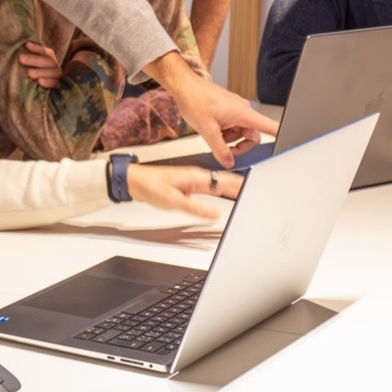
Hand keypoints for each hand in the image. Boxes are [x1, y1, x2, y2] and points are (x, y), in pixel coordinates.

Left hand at [19, 41, 62, 88]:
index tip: (26, 45)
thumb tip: (18, 51)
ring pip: (53, 72)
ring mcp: (58, 79)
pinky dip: (48, 82)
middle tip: (20, 58)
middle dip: (34, 59)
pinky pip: (56, 84)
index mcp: (51, 62)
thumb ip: (26, 61)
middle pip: (48, 61)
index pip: (47, 53)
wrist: (38, 103)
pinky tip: (40, 82)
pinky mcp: (58, 89)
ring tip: (29, 73)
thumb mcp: (29, 69)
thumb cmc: (29, 81)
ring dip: (40, 71)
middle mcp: (56, 69)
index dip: (37, 48)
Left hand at [121, 163, 243, 220]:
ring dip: (230, 189)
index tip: (255, 188)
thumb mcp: (174, 201)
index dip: (241, 185)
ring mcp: (192, 181)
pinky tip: (222, 197)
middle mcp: (196, 177)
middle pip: (223, 181)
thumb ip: (196, 208)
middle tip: (256, 192)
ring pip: (216, 185)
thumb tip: (215, 214)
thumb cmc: (150, 185)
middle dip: (240, 186)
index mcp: (196, 177)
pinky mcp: (187, 186)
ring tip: (245, 194)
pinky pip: (208, 189)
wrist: (135, 181)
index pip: (225, 180)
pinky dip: (218, 192)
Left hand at [143, 52, 278, 167]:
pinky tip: (213, 128)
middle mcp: (242, 110)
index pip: (269, 126)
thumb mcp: (207, 131)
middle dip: (239, 145)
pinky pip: (233, 125)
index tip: (288, 144)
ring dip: (229, 138)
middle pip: (252, 135)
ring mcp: (236, 109)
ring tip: (213, 134)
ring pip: (240, 132)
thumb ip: (220, 149)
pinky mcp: (228, 109)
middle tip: (224, 150)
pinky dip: (225, 131)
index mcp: (243, 113)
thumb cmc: (195, 100)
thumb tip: (228, 161)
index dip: (280, 135)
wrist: (184, 87)